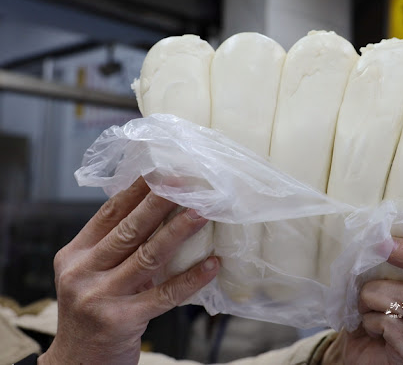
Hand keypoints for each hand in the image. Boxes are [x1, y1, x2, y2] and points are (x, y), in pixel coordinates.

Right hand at [39, 178, 218, 364]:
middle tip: (186, 182)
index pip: (109, 214)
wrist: (77, 364)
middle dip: (160, 202)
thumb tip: (154, 209)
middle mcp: (83, 272)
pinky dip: (191, 278)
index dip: (136, 190)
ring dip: (179, 231)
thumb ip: (113, 247)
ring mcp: (101, 297)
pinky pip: (165, 294)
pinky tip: (212, 264)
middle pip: (129, 229)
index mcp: (75, 254)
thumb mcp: (90, 274)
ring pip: (148, 256)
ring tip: (203, 213)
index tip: (161, 170)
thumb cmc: (92, 312)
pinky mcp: (122, 320)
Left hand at [324, 234, 402, 364]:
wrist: (354, 346)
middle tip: (380, 244)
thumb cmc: (368, 302)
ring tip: (364, 300)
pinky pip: (391, 323)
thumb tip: (383, 230)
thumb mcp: (381, 270)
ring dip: (373, 293)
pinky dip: (369, 319)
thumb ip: (391, 252)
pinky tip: (368, 325)